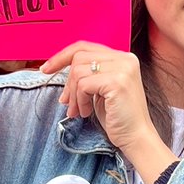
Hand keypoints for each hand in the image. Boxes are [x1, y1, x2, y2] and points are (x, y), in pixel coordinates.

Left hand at [39, 42, 177, 183]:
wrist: (136, 136)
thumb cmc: (118, 116)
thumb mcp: (101, 89)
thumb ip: (88, 74)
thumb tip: (57, 68)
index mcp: (123, 57)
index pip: (85, 46)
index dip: (62, 56)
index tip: (46, 69)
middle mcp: (125, 59)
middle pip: (79, 57)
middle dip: (67, 81)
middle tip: (66, 101)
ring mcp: (123, 69)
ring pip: (78, 71)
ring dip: (73, 94)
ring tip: (78, 110)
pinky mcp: (117, 82)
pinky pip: (83, 85)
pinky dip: (79, 100)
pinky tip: (86, 111)